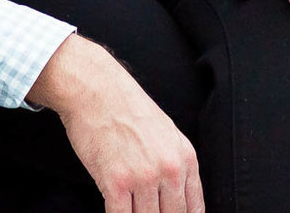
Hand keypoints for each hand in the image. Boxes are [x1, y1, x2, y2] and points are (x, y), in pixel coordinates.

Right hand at [28, 35, 203, 212]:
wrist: (95, 89)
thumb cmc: (124, 106)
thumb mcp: (166, 132)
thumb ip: (176, 165)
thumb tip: (177, 196)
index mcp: (185, 158)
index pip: (194, 208)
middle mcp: (169, 169)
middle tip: (146, 209)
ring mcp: (143, 177)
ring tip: (129, 207)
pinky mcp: (116, 182)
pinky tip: (115, 207)